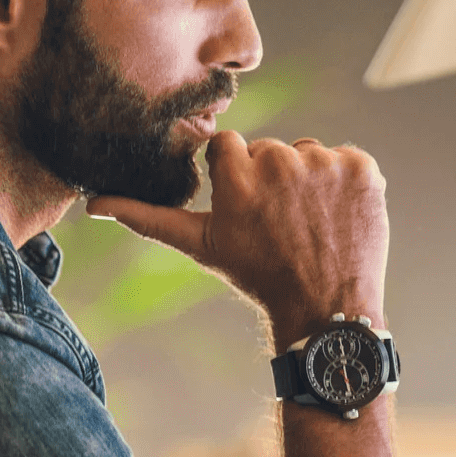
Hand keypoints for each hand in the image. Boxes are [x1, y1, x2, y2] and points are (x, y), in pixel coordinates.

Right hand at [87, 131, 388, 343]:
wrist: (324, 310)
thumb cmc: (256, 276)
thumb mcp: (199, 245)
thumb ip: (147, 217)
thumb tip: (93, 205)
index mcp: (236, 171)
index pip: (229, 146)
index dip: (236, 178)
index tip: (248, 210)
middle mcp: (280, 160)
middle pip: (270, 150)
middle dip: (273, 180)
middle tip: (280, 225)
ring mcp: (325, 163)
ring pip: (308, 154)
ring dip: (310, 181)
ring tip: (310, 224)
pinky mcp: (362, 168)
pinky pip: (347, 160)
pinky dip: (345, 186)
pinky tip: (337, 218)